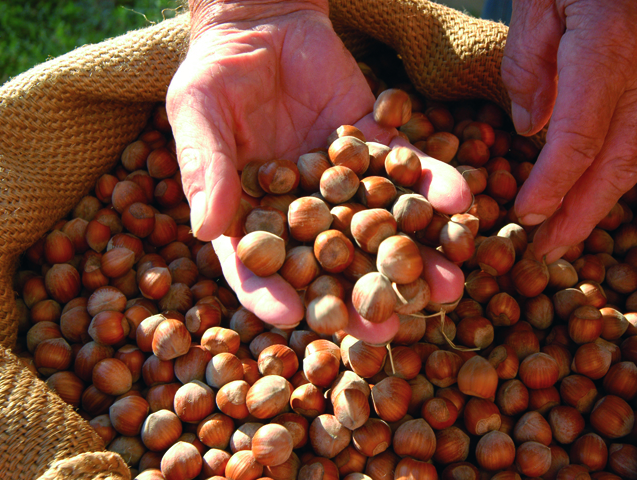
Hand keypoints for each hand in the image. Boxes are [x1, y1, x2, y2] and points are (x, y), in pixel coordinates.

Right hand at [166, 0, 469, 340]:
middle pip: (330, 264)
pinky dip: (435, 183)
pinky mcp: (374, 147)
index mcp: (249, 214)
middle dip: (361, 296)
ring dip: (415, 255)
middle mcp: (300, 210)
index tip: (296, 320)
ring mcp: (342, 183)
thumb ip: (205, 168)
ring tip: (450, 284)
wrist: (264, 23)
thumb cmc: (215, 71)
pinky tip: (463, 201)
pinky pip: (406, 169)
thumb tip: (207, 230)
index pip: (257, 266)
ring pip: (378, 227)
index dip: (272, 295)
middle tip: (390, 332)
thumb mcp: (198, 113)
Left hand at [502, 0, 636, 262]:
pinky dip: (622, 170)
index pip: (580, 137)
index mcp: (609, 44)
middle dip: (582, 213)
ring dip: (604, 200)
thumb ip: (530, 63)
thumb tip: (529, 130)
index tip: (527, 215)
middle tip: (548, 249)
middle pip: (620, 160)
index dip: (553, 185)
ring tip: (568, 232)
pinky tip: (596, 192)